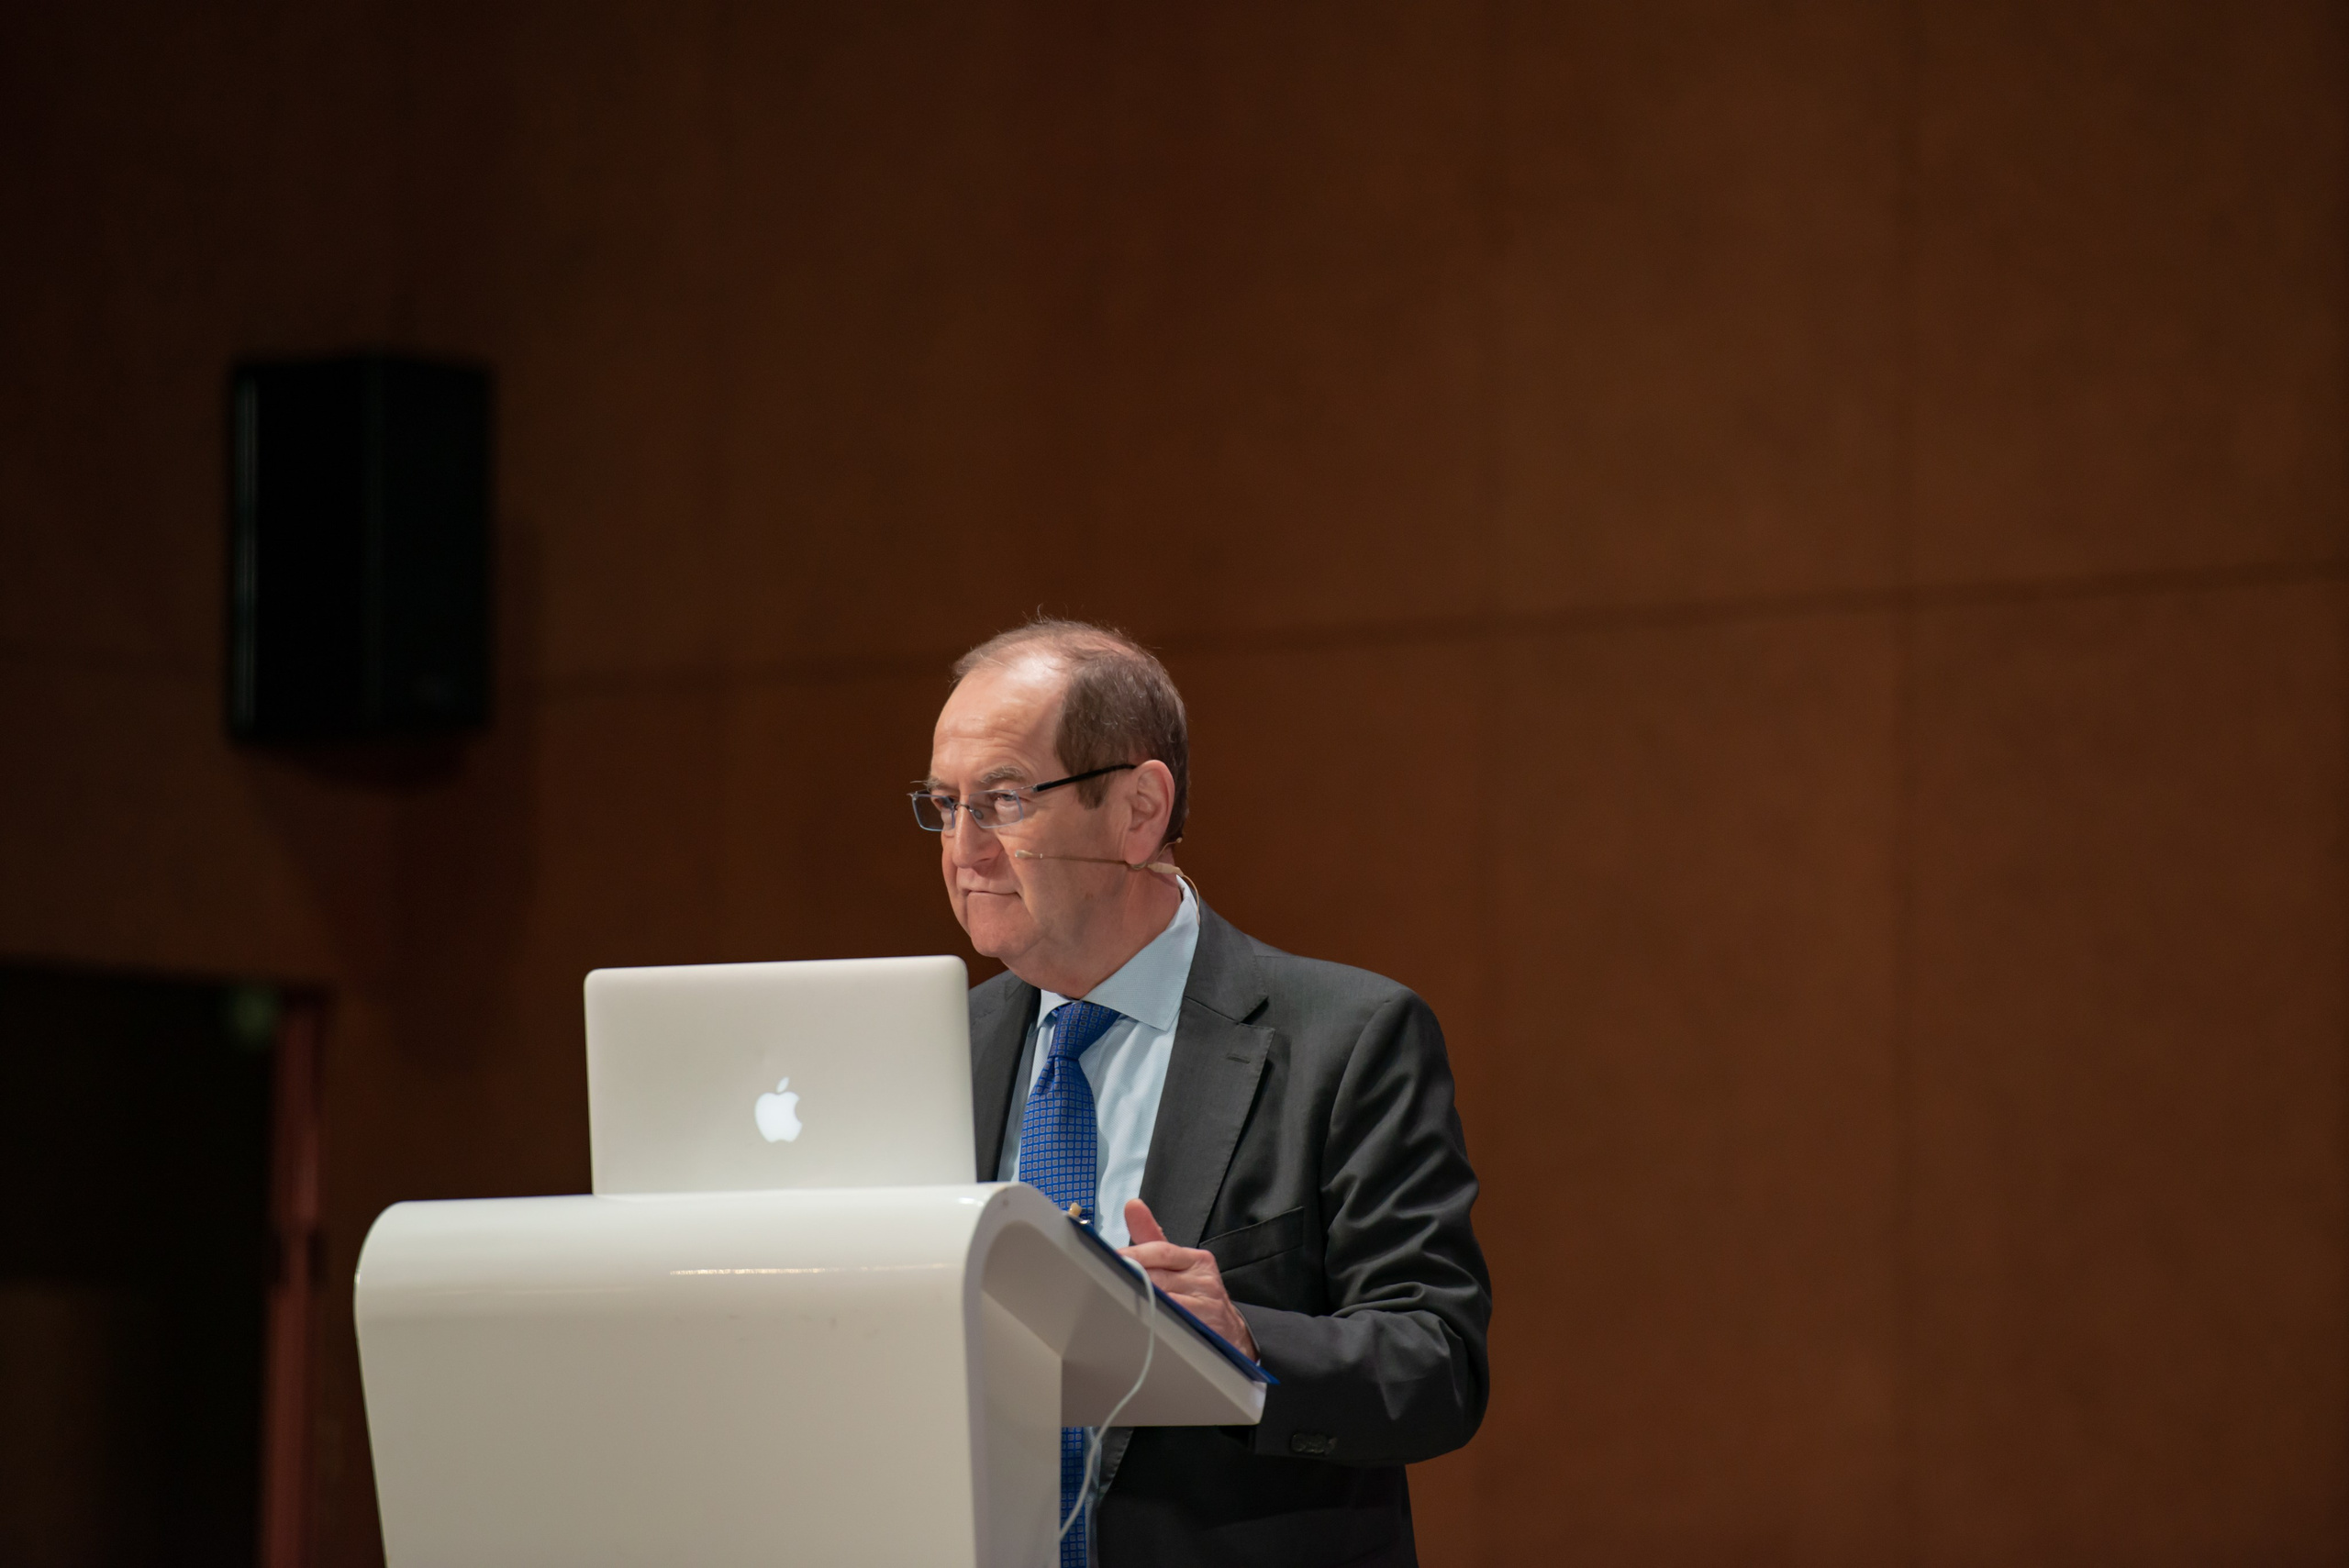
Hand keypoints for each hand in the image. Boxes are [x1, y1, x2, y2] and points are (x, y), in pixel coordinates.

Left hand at [1118, 1199, 1259, 1361]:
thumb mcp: (1177, 1263)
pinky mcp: (1205, 1327)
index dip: (1134, 1255)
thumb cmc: (1194, 1292)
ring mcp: (1206, 1305)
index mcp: (1196, 1259)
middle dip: (1131, 1279)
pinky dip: (1154, 1321)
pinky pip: (1173, 1323)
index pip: (1162, 1251)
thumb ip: (1151, 1235)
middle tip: (1105, 1279)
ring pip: (1164, 1301)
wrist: (1229, 1329)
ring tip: (1115, 1299)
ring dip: (1139, 1301)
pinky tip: (1138, 1320)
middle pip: (1159, 1277)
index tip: (1112, 1258)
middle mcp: (1203, 1279)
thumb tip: (1132, 1205)